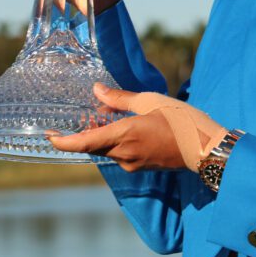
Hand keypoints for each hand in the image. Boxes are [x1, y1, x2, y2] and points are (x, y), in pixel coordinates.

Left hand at [48, 84, 226, 171]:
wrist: (206, 149)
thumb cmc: (182, 121)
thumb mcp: (152, 101)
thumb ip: (121, 98)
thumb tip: (96, 90)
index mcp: (124, 135)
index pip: (83, 143)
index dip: (63, 142)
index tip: (49, 137)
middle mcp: (124, 153)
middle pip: (94, 145)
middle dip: (87, 130)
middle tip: (90, 111)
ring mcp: (132, 163)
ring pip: (107, 148)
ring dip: (103, 134)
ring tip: (111, 113)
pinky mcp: (141, 166)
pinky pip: (120, 153)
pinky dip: (116, 140)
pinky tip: (128, 126)